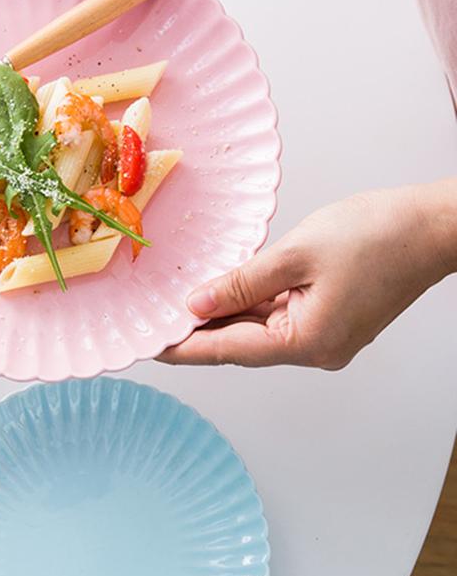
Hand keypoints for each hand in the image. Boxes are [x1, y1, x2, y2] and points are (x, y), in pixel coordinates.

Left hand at [159, 183, 456, 368]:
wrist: (433, 226)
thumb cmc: (375, 236)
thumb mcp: (293, 255)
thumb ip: (239, 283)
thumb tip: (196, 306)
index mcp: (307, 341)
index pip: (227, 350)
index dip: (183, 348)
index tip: (148, 348)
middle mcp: (317, 348)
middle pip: (241, 343)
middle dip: (197, 332)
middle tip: (152, 323)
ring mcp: (326, 335)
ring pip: (259, 328)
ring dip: (222, 316)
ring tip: (177, 305)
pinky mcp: (332, 317)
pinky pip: (278, 316)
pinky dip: (249, 304)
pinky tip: (222, 291)